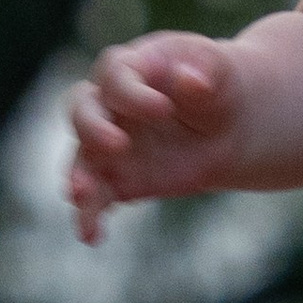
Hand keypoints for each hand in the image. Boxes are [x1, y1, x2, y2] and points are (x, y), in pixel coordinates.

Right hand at [64, 30, 244, 241]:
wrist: (223, 125)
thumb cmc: (214, 86)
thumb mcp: (218, 71)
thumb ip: (205, 72)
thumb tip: (190, 80)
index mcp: (131, 67)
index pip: (116, 75)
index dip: (133, 94)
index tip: (163, 109)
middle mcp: (108, 103)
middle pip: (82, 109)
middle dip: (93, 127)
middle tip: (118, 144)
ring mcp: (107, 143)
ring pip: (81, 157)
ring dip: (79, 177)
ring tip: (83, 196)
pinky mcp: (115, 179)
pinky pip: (94, 198)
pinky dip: (89, 216)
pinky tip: (91, 235)